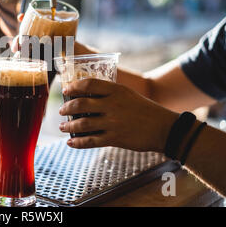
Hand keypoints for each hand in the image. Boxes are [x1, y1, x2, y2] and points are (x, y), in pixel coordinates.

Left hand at [58, 78, 178, 152]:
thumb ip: (109, 93)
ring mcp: (113, 122)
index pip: (88, 84)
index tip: (65, 90)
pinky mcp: (115, 138)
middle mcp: (112, 105)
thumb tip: (86, 94)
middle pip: (80, 104)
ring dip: (69, 126)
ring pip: (83, 123)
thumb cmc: (144, 109)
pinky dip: (78, 142)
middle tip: (61, 111)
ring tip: (63, 127)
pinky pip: (91, 141)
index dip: (73, 87)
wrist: (163, 128)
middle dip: (66, 108)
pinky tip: (71, 142)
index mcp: (115, 90)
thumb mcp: (127, 94)